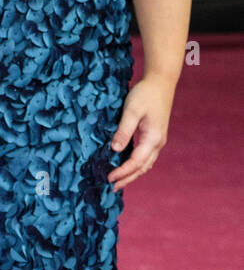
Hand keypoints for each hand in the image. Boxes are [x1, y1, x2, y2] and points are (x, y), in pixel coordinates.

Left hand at [107, 74, 175, 188]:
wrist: (160, 83)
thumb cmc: (145, 94)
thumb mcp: (131, 110)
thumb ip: (124, 130)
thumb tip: (115, 149)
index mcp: (153, 139)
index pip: (136, 162)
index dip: (122, 172)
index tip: (109, 178)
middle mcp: (157, 143)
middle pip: (142, 167)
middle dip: (128, 178)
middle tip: (112, 186)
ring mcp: (157, 140)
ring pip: (145, 163)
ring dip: (133, 173)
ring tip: (119, 180)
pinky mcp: (154, 135)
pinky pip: (145, 155)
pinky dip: (136, 163)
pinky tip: (126, 164)